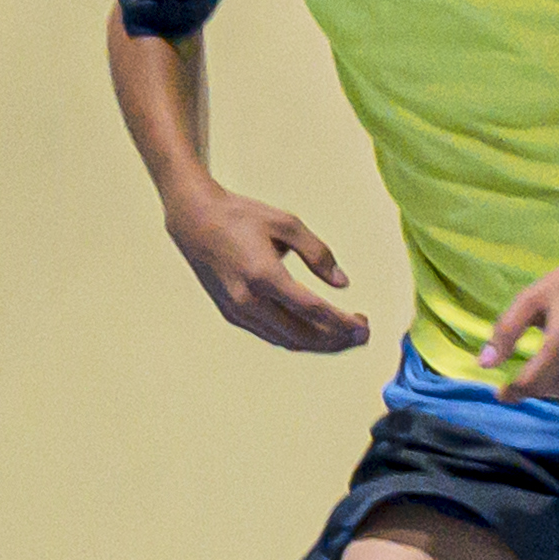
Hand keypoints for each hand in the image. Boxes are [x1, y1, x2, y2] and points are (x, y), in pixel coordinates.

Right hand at [167, 189, 370, 352]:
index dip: (342, 322)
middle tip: (363, 334)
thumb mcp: (286, 223)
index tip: (364, 326)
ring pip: (287, 341)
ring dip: (320, 343)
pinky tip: (319, 331)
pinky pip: (272, 335)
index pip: (311, 310)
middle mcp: (247, 299)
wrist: (194, 220)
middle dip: (337, 340)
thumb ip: (318, 253)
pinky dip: (299, 338)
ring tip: (347, 335)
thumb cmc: (243, 216)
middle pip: (302, 335)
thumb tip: (342, 283)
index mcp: (263, 275)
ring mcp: (237, 311)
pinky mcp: (231, 314)